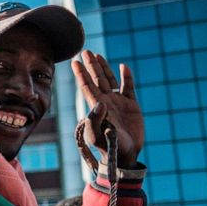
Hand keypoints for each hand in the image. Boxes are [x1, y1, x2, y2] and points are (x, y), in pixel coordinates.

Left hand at [71, 50, 144, 166]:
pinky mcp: (131, 105)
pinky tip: (123, 66)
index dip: (81, 74)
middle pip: (96, 79)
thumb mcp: (96, 136)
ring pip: (110, 80)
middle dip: (90, 66)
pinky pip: (128, 88)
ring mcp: (118, 102)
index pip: (86, 87)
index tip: (75, 62)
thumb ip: (94, 120)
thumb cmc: (108, 147)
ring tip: (97, 55)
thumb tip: (100, 102)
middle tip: (85, 52)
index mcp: (96, 107)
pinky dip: (126, 77)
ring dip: (104, 68)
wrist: (125, 154)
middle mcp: (105, 102)